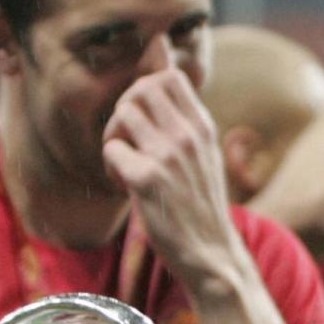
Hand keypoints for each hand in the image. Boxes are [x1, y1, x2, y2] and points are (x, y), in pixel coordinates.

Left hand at [102, 69, 247, 292]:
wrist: (212, 254)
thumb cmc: (200, 205)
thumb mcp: (203, 155)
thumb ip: (183, 119)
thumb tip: (159, 68)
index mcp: (203, 127)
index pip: (169, 76)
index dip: (145, 90)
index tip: (144, 122)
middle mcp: (188, 135)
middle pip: (141, 88)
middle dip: (125, 110)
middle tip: (128, 141)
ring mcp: (168, 156)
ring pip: (122, 115)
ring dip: (114, 138)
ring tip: (125, 164)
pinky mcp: (147, 180)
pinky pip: (112, 150)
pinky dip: (111, 167)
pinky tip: (126, 187)